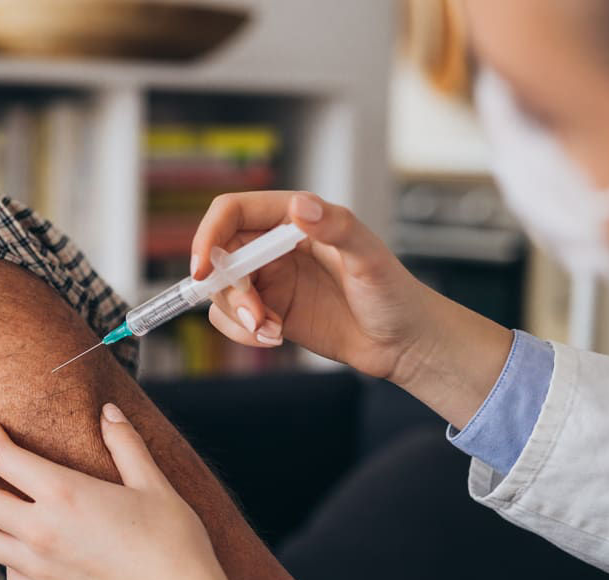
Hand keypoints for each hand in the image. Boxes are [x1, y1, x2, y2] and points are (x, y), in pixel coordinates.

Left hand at [0, 404, 238, 579]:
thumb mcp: (153, 484)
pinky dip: (7, 554)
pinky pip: (9, 573)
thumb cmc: (175, 542)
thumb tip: (108, 411)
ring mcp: (39, 570)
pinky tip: (23, 546)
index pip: (3, 458)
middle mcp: (41, 531)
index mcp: (64, 493)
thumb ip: (125, 444)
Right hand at [193, 191, 512, 427]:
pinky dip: (242, 332)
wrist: (403, 343)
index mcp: (295, 218)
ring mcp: (270, 280)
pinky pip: (231, 318)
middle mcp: (275, 245)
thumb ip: (337, 228)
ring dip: (236, 314)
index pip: (233, 212)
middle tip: (255, 315)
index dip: (210, 234)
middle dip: (227, 288)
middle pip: (220, 255)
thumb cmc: (395, 294)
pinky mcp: (269, 311)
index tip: (204, 268)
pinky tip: (274, 337)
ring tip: (271, 332)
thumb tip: (301, 207)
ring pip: (221, 290)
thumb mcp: (370, 257)